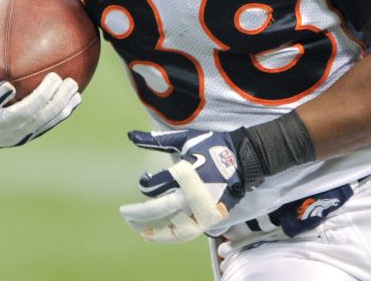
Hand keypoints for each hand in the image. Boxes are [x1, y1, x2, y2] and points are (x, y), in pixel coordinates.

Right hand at [0, 31, 81, 153]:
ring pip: (41, 123)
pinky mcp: (28, 137)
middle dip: (43, 99)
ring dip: (59, 106)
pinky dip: (62, 113)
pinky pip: (48, 125)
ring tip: (73, 87)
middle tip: (58, 79)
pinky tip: (76, 99)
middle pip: (25, 116)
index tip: (8, 87)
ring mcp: (16, 135)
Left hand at [118, 128, 246, 242]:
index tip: (144, 180)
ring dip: (154, 231)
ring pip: (174, 228)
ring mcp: (204, 209)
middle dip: (138, 214)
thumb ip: (157, 140)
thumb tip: (130, 136)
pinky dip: (173, 235)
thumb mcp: (185, 139)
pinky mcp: (212, 218)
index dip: (145, 184)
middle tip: (124, 213)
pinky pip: (189, 232)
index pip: (155, 186)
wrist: (245, 158)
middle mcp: (193, 194)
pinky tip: (161, 234)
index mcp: (186, 173)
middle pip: (159, 209)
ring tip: (140, 230)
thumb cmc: (213, 146)